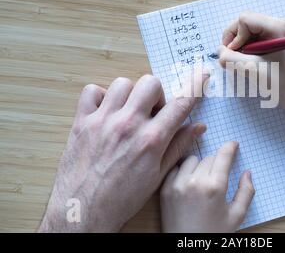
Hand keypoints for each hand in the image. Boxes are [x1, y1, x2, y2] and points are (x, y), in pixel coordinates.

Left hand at [39, 73, 206, 231]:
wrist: (84, 211)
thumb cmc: (123, 198)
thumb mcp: (158, 175)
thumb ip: (179, 146)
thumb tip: (199, 127)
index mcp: (151, 140)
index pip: (181, 104)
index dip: (195, 86)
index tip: (201, 75)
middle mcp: (128, 125)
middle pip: (151, 83)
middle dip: (157, 94)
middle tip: (152, 112)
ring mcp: (102, 121)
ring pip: (122, 84)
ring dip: (130, 95)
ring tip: (128, 113)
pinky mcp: (81, 123)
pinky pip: (91, 91)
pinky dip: (100, 97)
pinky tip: (106, 112)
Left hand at [160, 141, 254, 232]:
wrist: (188, 248)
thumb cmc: (213, 233)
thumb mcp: (237, 216)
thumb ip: (246, 192)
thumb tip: (247, 173)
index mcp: (215, 187)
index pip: (223, 155)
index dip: (230, 147)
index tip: (233, 144)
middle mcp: (195, 181)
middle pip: (209, 157)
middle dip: (216, 162)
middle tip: (218, 175)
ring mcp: (178, 184)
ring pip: (191, 160)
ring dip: (199, 165)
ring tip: (201, 179)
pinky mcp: (165, 189)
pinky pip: (175, 169)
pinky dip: (182, 172)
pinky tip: (188, 182)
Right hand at [218, 11, 284, 106]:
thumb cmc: (278, 83)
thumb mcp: (251, 69)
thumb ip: (230, 58)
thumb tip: (219, 50)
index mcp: (278, 26)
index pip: (244, 19)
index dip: (234, 36)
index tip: (235, 54)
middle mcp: (280, 22)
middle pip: (245, 21)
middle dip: (235, 39)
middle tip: (234, 57)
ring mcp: (278, 29)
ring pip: (247, 28)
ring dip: (240, 44)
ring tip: (243, 60)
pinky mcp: (275, 37)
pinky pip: (252, 35)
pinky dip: (245, 46)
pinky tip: (249, 59)